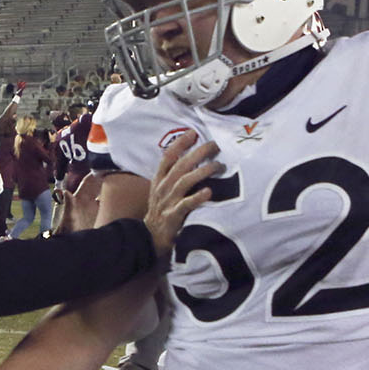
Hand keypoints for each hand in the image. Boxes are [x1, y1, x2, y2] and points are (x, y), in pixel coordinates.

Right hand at [142, 133, 219, 257]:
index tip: (193, 132)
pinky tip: (209, 191)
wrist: (150, 237)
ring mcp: (168, 201)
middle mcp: (163, 188)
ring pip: (185, 181)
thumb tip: (191, 158)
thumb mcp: (161, 190)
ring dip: (202, 172)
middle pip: (181, 165)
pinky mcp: (173, 216)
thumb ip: (172, 175)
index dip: (180, 143)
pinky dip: (197, 197)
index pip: (168, 157)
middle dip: (198, 153)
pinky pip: (186, 205)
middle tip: (214, 145)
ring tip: (218, 166)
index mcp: (159, 180)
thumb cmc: (161, 211)